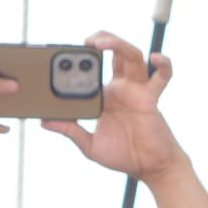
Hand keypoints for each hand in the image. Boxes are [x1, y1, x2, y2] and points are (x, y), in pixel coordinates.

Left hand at [44, 30, 189, 182]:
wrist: (148, 168)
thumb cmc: (122, 156)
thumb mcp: (89, 144)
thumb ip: (70, 131)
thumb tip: (44, 122)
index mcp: (105, 96)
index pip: (94, 69)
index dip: (84, 58)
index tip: (67, 55)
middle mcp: (121, 88)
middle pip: (115, 53)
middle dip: (103, 39)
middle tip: (86, 40)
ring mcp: (137, 91)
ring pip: (133, 56)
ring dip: (119, 44)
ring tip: (101, 43)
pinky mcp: (151, 98)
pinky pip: (162, 77)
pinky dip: (163, 65)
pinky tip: (155, 57)